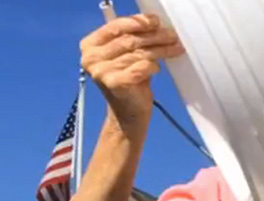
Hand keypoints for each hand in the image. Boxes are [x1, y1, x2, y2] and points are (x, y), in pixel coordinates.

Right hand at [80, 14, 184, 139]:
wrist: (128, 115)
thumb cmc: (129, 83)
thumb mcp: (127, 57)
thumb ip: (132, 39)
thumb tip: (153, 23)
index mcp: (90, 47)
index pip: (114, 27)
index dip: (137, 22)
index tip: (155, 22)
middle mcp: (91, 59)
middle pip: (128, 40)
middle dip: (154, 36)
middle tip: (172, 36)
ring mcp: (101, 72)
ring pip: (137, 53)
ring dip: (159, 50)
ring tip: (174, 48)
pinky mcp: (114, 84)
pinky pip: (140, 67)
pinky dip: (152, 66)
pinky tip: (156, 68)